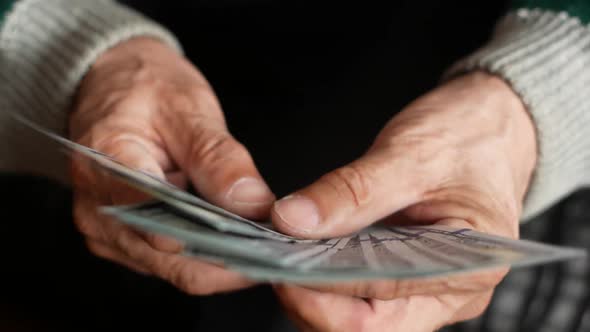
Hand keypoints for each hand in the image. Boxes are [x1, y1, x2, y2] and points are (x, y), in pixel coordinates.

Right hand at [70, 37, 274, 293]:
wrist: (111, 85)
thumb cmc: (145, 88)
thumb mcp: (187, 107)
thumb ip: (218, 158)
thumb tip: (251, 204)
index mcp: (104, 163)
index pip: (158, 219)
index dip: (214, 240)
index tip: (262, 242)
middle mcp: (97, 208)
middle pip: (170, 259)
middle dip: (228, 261)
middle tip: (277, 250)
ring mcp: (108, 230)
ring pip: (174, 268)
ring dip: (220, 261)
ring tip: (262, 243)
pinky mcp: (124, 239)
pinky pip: (169, 262)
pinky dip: (205, 254)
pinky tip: (235, 238)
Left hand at [271, 72, 536, 330]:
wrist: (492, 130)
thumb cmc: (467, 136)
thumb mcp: (410, 154)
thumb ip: (352, 191)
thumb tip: (293, 220)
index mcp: (468, 266)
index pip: (381, 300)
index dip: (320, 288)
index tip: (276, 264)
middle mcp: (451, 293)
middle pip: (369, 328)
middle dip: (312, 303)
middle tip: (272, 264)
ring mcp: (429, 291)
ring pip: (361, 319)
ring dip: (316, 295)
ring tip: (282, 257)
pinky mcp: (409, 280)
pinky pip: (363, 298)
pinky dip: (328, 283)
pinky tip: (304, 256)